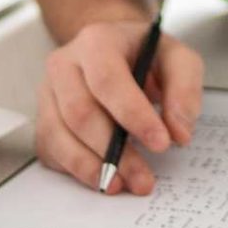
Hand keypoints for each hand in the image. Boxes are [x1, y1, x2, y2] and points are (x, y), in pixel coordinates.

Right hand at [35, 20, 204, 194]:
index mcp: (97, 41)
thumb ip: (184, 89)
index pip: (108, 80)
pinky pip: (51, 150)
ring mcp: (47, 93)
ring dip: (91, 168)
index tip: (161, 144)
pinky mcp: (43, 119)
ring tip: (122, 185)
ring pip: (59, 136)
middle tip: (143, 179)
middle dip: (113, 152)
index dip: (133, 115)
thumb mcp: (177, 58)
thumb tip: (178, 132)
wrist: (113, 50)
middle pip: (79, 113)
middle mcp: (64, 64)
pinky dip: (75, 170)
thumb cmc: (144, 55)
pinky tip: (102, 178)